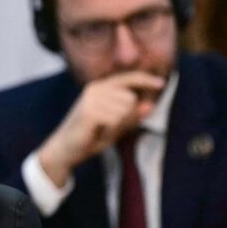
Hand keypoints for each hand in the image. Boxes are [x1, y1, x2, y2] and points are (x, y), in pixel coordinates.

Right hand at [37, 71, 165, 186]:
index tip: (161, 83)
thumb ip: (132, 115)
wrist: (65, 149)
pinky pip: (116, 119)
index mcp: (100, 87)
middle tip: (108, 127)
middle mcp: (95, 89)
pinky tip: (98, 133)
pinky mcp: (89, 112)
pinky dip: (111, 130)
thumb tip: (150, 107)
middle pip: (131, 99)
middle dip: (127, 117)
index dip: (146, 80)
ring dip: (118, 125)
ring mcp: (91, 99)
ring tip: (102, 130)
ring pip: (125, 109)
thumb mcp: (116, 125)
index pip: (128, 78)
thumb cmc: (90, 136)